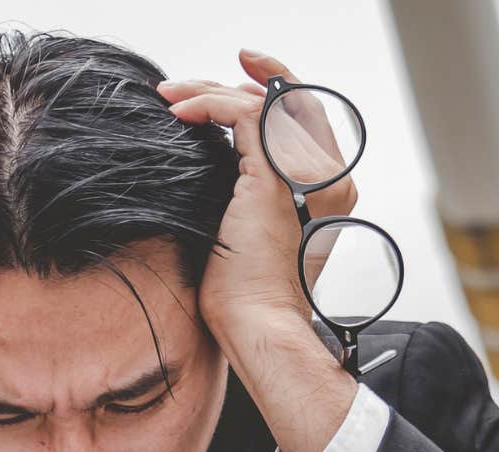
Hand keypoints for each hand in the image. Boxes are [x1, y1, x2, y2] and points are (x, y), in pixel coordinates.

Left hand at [157, 50, 356, 357]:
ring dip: (209, 91)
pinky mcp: (277, 177)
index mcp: (327, 188)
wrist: (257, 324)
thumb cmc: (244, 294)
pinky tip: (181, 113)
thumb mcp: (245, 230)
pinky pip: (245, 116)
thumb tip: (212, 162)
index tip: (228, 80)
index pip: (303, 119)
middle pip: (288, 101)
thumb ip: (247, 192)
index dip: (270, 89)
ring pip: (262, 103)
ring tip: (170, 96)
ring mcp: (308, 173)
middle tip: (183, 86)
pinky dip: (210, 104)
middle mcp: (328, 175)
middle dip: (233, 83)